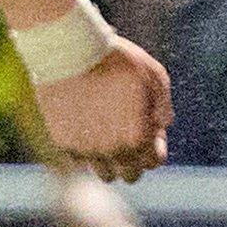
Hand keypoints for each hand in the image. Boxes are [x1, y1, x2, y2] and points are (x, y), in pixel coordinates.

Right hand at [32, 37, 171, 183]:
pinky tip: (88, 128)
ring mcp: (85, 149)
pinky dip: (87, 152)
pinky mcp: (62, 143)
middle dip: (135, 160)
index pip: (153, 163)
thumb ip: (163, 106)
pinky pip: (80, 160)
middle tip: (130, 135)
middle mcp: (112, 150)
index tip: (148, 129)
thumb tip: (162, 126)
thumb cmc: (117, 59)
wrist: (70, 51)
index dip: (154, 146)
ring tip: (109, 135)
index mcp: (138, 137)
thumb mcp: (154, 75)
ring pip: (104, 173)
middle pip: (130, 175)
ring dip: (111, 161)